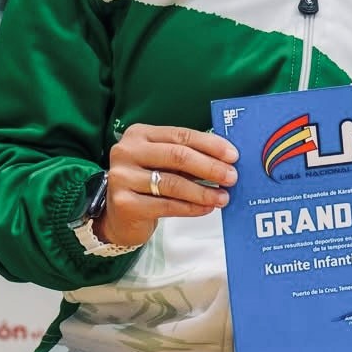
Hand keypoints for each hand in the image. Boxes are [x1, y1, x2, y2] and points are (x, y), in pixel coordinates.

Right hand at [93, 124, 237, 248]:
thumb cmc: (147, 185)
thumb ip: (186, 157)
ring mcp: (122, 177)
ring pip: (173, 183)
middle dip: (210, 167)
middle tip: (232, 177)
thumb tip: (226, 160)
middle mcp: (126, 152)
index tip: (233, 155)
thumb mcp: (163, 163)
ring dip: (203, 191)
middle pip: (177, 156)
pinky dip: (191, 207)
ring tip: (223, 197)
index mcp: (139, 134)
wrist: (118, 216)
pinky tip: (206, 208)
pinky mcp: (125, 203)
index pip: (180, 135)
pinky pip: (167, 205)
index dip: (210, 145)